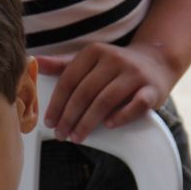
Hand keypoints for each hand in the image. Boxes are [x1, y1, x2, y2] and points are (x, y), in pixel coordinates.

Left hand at [37, 41, 178, 142]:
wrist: (156, 62)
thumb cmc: (114, 67)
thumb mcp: (88, 61)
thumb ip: (62, 65)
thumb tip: (35, 62)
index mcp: (94, 52)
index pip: (69, 80)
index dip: (56, 104)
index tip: (49, 123)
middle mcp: (115, 59)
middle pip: (85, 93)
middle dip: (69, 117)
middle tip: (60, 135)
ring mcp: (135, 73)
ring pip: (105, 100)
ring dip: (88, 122)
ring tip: (76, 137)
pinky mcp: (152, 89)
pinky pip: (136, 104)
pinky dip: (121, 116)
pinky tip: (108, 126)